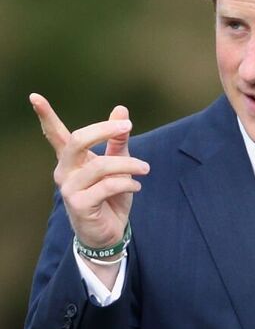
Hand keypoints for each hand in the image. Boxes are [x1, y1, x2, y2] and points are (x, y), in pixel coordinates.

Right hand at [31, 93, 149, 250]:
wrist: (109, 233)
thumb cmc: (111, 197)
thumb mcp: (118, 165)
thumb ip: (118, 140)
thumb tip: (121, 110)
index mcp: (71, 159)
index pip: (55, 134)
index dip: (45, 115)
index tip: (34, 96)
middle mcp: (65, 171)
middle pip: (78, 141)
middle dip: (104, 130)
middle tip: (128, 126)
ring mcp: (69, 188)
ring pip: (99, 165)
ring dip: (128, 164)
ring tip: (145, 168)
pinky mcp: (79, 204)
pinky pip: (107, 186)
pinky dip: (127, 183)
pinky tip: (137, 186)